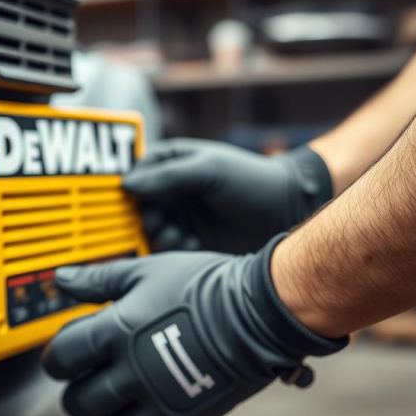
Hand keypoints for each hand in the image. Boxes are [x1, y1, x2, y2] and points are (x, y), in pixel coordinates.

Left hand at [42, 236, 345, 415]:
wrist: (259, 311)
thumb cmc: (204, 286)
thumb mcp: (144, 271)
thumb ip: (98, 280)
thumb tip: (61, 278)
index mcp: (116, 333)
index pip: (62, 358)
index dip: (55, 360)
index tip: (62, 359)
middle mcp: (132, 372)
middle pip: (79, 402)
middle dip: (74, 396)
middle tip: (82, 387)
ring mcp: (159, 401)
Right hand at [124, 139, 332, 253]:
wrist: (288, 211)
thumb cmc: (252, 180)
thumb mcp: (209, 170)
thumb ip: (168, 176)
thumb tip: (127, 184)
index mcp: (173, 165)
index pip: (136, 173)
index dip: (128, 187)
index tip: (129, 200)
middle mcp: (172, 192)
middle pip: (138, 207)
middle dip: (144, 217)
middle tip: (159, 222)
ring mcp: (181, 218)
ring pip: (150, 231)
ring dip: (159, 235)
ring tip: (178, 235)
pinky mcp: (191, 242)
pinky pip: (168, 251)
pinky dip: (174, 250)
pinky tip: (192, 245)